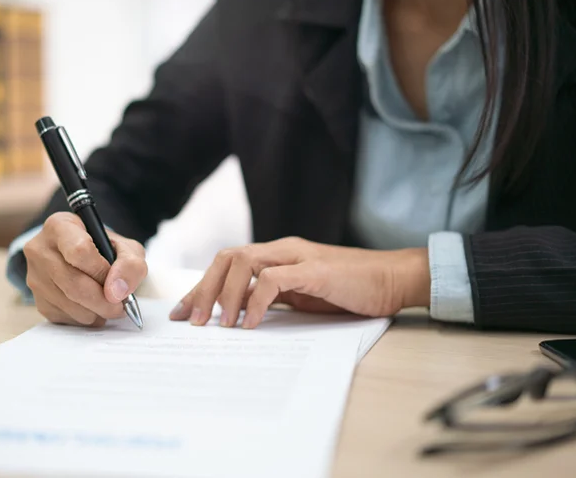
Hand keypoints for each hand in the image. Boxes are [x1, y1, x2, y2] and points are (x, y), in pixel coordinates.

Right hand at [24, 212, 147, 325]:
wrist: (84, 257)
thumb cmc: (104, 249)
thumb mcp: (125, 247)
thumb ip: (130, 264)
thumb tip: (117, 293)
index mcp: (60, 226)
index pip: (79, 251)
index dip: (102, 271)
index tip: (115, 281)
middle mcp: (40, 249)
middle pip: (73, 283)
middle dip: (103, 300)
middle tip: (120, 306)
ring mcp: (35, 276)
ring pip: (70, 304)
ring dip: (96, 312)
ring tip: (108, 304)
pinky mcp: (38, 300)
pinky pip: (65, 317)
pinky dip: (85, 318)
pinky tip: (93, 307)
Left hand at [169, 237, 429, 328]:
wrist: (393, 278)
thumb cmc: (351, 289)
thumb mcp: (305, 295)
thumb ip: (276, 298)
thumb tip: (242, 317)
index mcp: (278, 255)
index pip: (229, 263)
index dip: (202, 287)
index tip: (183, 312)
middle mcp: (283, 250)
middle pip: (227, 258)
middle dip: (203, 289)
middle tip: (191, 320)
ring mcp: (297, 257)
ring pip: (243, 262)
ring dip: (224, 295)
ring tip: (218, 325)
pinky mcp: (313, 270)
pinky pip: (272, 280)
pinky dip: (255, 301)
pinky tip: (251, 324)